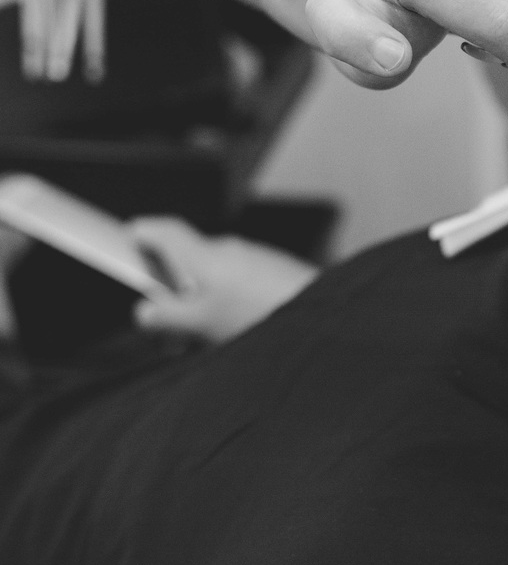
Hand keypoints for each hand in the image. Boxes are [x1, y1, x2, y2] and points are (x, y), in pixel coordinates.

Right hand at [129, 216, 317, 342]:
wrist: (317, 310)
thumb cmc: (262, 313)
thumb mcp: (203, 322)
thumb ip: (168, 316)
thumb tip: (145, 312)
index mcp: (205, 254)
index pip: (167, 230)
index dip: (145, 231)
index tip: (132, 234)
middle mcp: (230, 248)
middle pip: (190, 259)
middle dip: (177, 287)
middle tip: (173, 322)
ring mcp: (255, 256)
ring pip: (217, 272)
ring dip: (205, 297)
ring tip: (208, 334)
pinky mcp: (274, 268)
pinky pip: (242, 279)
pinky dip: (230, 297)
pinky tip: (237, 325)